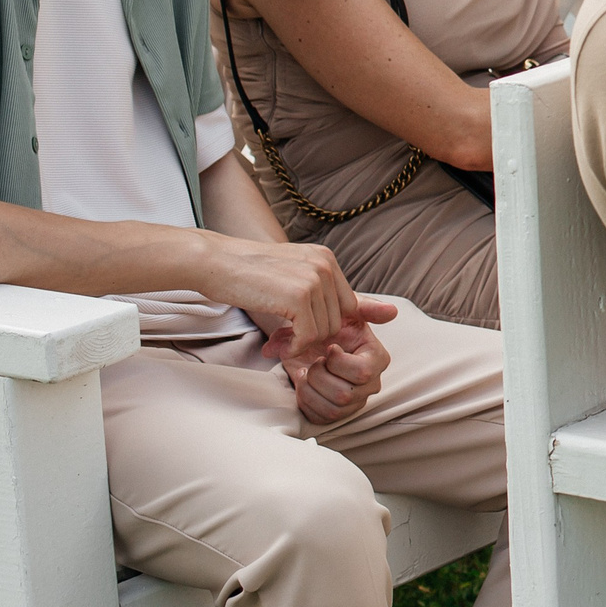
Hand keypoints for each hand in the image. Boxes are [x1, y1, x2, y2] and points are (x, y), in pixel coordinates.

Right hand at [198, 235, 385, 367]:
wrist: (213, 262)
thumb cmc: (247, 275)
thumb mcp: (292, 278)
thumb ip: (329, 295)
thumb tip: (392, 313)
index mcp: (326, 259)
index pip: (347, 305)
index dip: (324, 324)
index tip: (298, 330)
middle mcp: (325, 265)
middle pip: (338, 320)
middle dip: (314, 335)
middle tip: (284, 339)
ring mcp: (314, 279)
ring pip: (326, 331)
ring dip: (302, 343)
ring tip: (279, 340)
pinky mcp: (299, 296)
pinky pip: (310, 336)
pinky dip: (295, 348)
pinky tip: (279, 345)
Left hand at [288, 314, 390, 426]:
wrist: (307, 341)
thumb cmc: (329, 325)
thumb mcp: (346, 311)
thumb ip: (368, 308)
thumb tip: (392, 311)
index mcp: (378, 359)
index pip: (362, 372)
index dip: (338, 363)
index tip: (329, 348)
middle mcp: (371, 384)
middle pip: (345, 394)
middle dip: (319, 376)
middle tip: (314, 361)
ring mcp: (354, 401)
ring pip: (333, 409)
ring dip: (310, 389)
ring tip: (306, 372)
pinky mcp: (336, 414)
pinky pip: (320, 418)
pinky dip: (305, 401)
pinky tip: (304, 384)